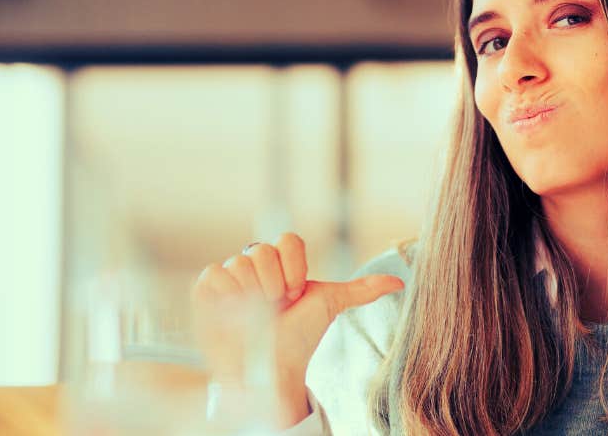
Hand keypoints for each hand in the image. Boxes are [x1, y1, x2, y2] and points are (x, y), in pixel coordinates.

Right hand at [190, 232, 403, 426]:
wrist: (271, 368)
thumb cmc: (298, 336)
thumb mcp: (329, 306)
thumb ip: (360, 290)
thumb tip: (400, 283)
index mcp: (282, 262)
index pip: (288, 240)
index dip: (295, 268)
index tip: (297, 293)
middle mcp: (256, 264)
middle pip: (262, 250)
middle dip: (275, 284)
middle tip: (276, 307)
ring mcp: (231, 276)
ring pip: (240, 263)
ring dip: (252, 293)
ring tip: (256, 313)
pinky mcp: (207, 290)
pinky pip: (214, 273)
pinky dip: (226, 294)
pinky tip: (234, 313)